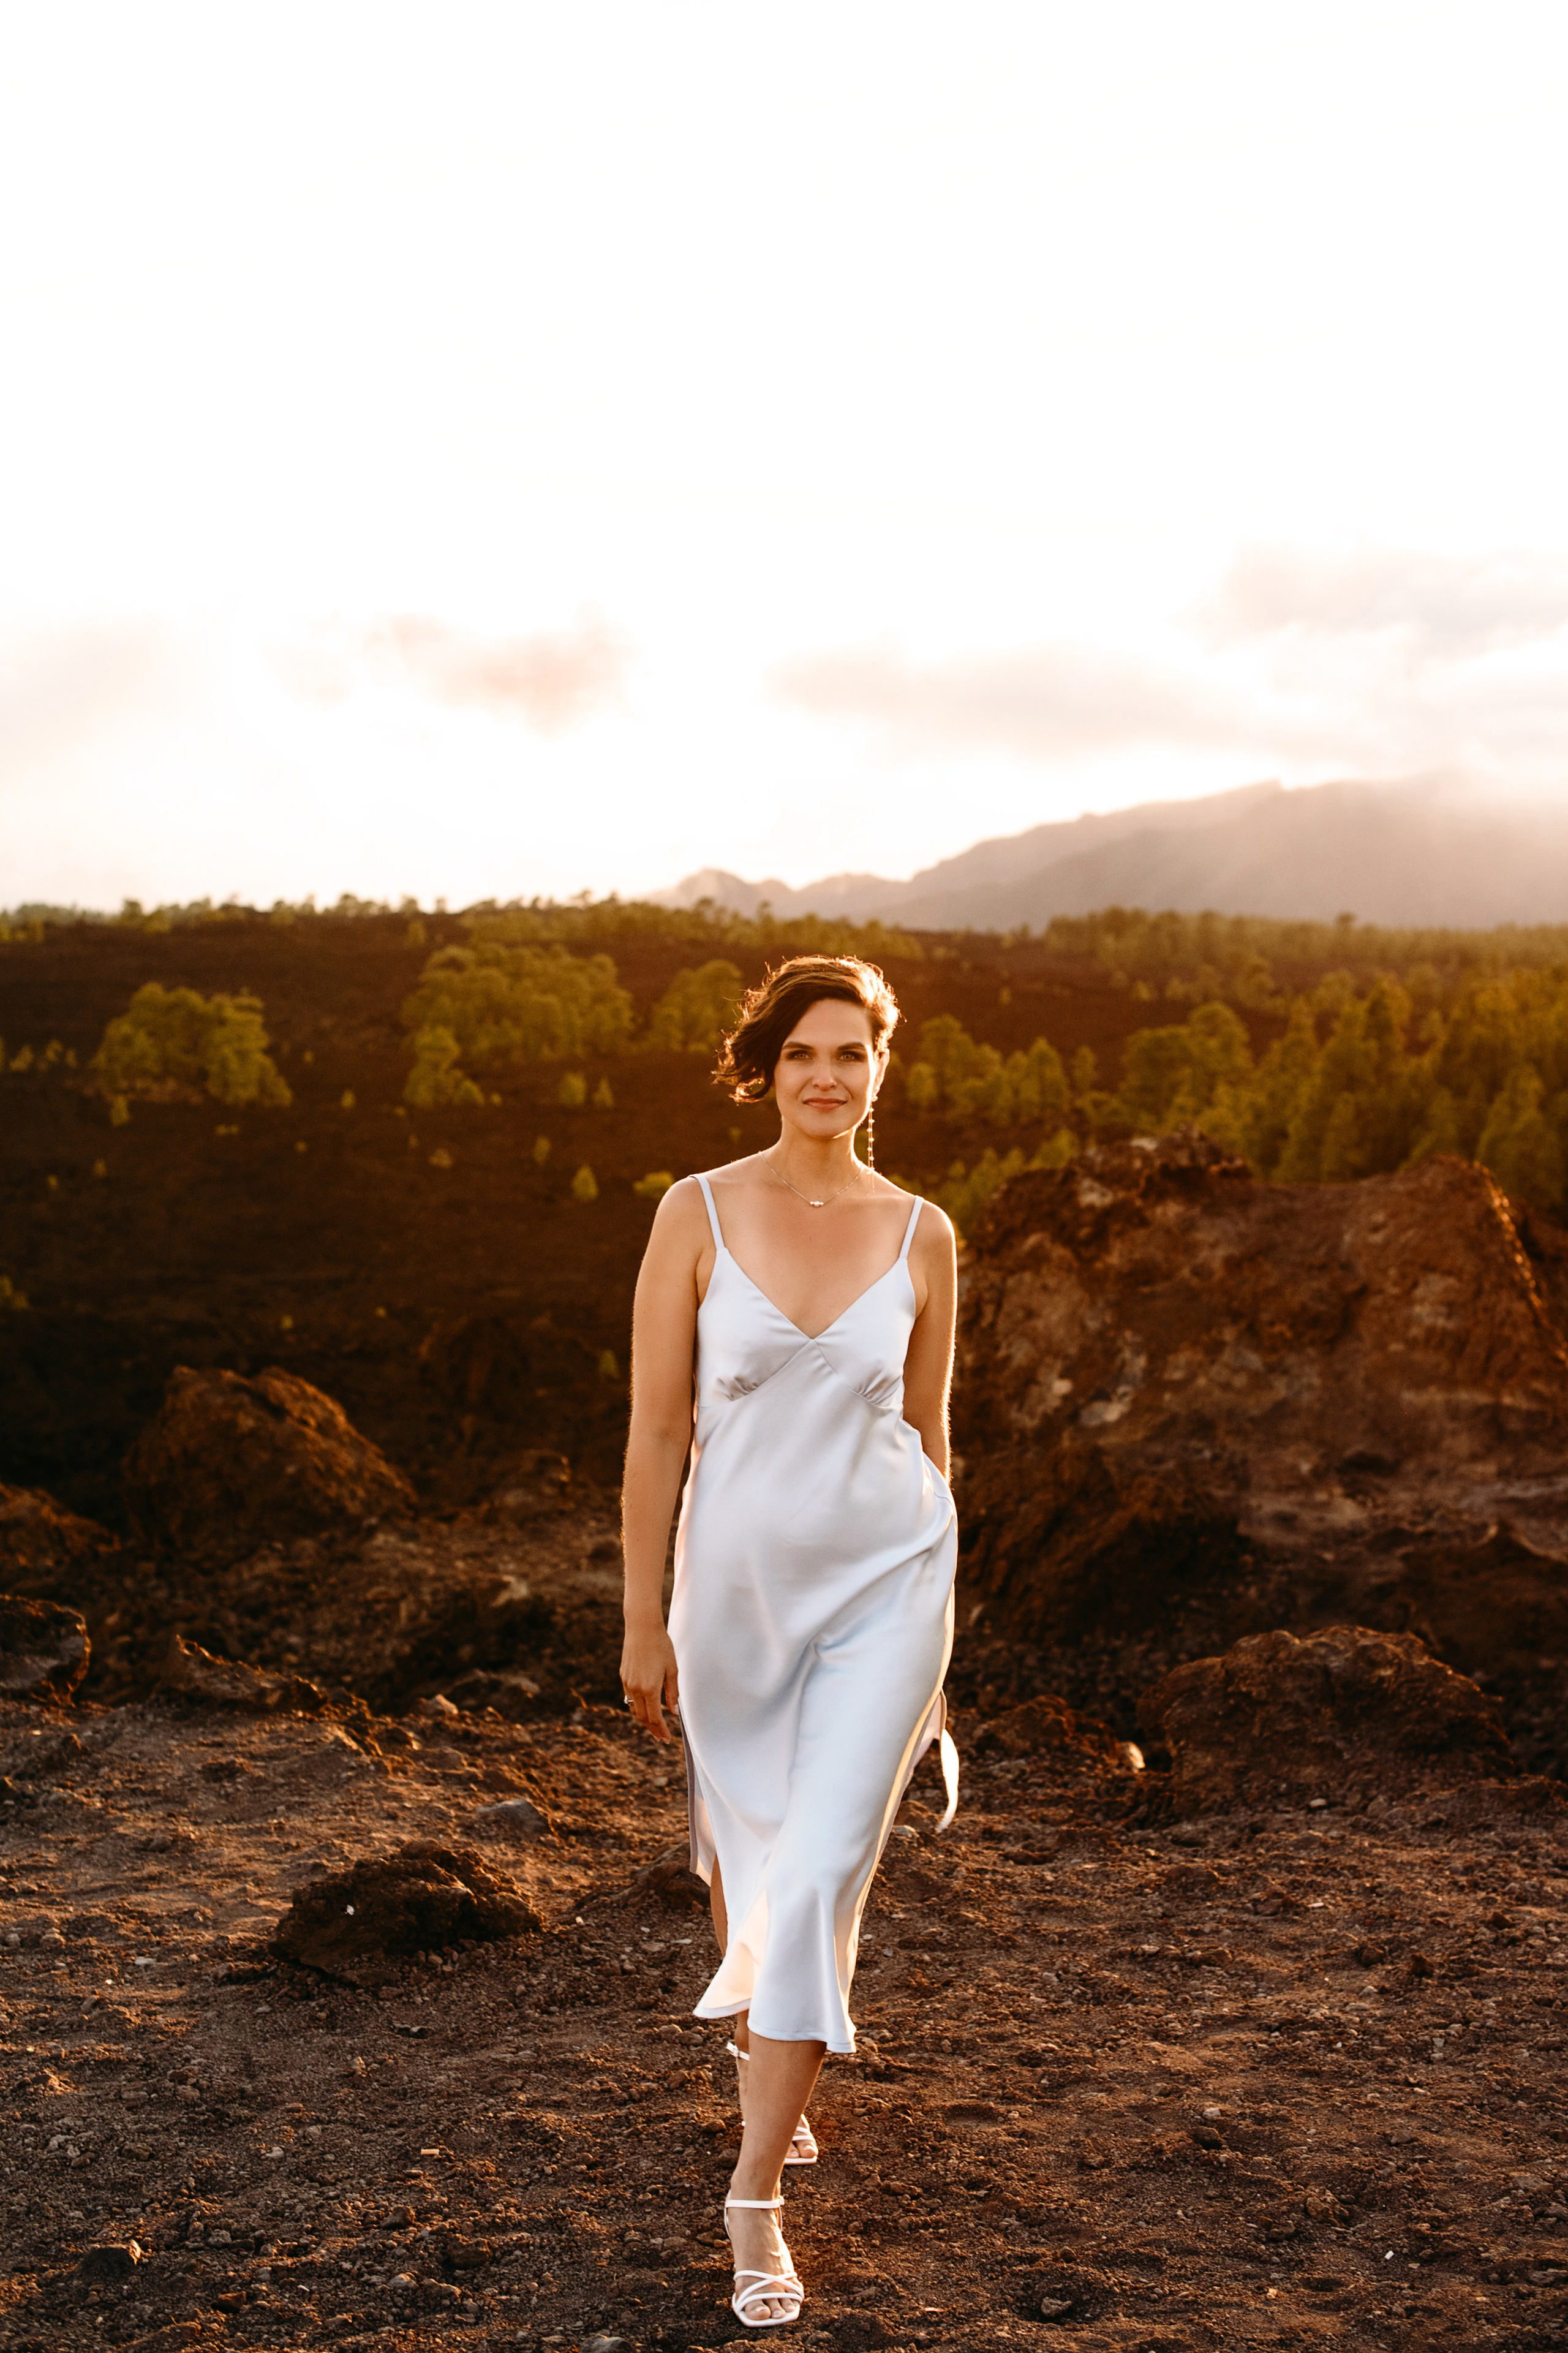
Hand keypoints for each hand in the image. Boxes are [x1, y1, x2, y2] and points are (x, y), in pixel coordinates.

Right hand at [620, 1620, 679, 1742]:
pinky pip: (629, 1698)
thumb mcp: (672, 1669)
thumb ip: (672, 1692)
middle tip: (660, 1738)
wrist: (642, 1627)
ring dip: (644, 1720)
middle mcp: (636, 1689)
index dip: (661, 1730)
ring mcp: (627, 1683)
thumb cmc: (661, 1646)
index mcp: (650, 1688)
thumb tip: (674, 1712)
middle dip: (653, 1729)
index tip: (666, 1738)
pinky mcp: (623, 1676)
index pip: (655, 1717)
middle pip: (643, 1717)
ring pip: (634, 1709)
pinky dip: (637, 1707)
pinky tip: (644, 1707)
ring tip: (653, 1726)